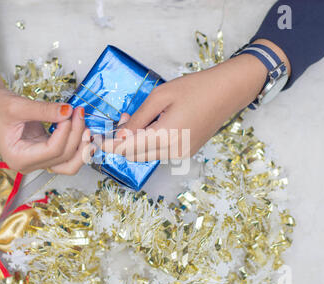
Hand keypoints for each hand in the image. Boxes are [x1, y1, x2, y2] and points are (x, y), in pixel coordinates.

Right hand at [0, 55, 94, 173]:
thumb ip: (45, 110)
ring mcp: (38, 160)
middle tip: (80, 113)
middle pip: (64, 158)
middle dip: (77, 136)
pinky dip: (77, 143)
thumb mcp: (18, 106)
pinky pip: (66, 154)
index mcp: (19, 158)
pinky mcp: (44, 151)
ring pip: (69, 163)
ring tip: (87, 126)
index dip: (66, 131)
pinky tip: (83, 130)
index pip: (53, 150)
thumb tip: (68, 111)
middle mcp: (29, 164)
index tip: (70, 111)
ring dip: (81, 146)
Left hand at [101, 39, 289, 161]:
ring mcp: (181, 154)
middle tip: (121, 119)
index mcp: (166, 137)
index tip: (95, 140)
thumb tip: (119, 135)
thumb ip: (137, 119)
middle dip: (121, 142)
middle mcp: (173, 152)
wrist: (228, 91)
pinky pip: (159, 152)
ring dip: (135, 142)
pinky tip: (152, 125)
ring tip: (136, 119)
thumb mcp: (160, 96)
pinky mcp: (187, 152)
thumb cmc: (195, 88)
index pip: (127, 148)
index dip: (109, 145)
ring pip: (146, 155)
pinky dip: (149, 142)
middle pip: (135, 155)